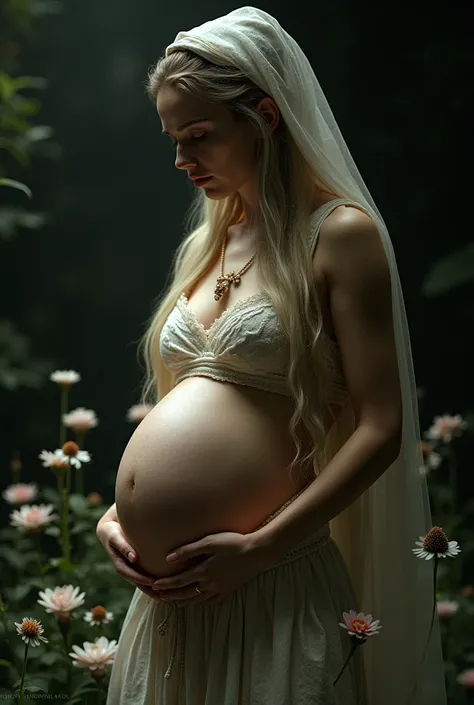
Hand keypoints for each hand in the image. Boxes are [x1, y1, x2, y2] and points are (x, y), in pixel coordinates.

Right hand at [96, 519, 168, 604]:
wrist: (109, 531)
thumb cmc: (112, 533)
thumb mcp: (115, 538)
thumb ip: (123, 547)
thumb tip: (133, 558)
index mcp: (120, 565)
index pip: (132, 575)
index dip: (142, 580)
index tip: (154, 583)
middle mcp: (127, 570)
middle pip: (140, 584)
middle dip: (152, 592)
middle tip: (166, 598)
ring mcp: (133, 570)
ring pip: (144, 584)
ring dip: (156, 591)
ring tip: (171, 597)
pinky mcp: (138, 567)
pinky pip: (147, 576)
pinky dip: (156, 583)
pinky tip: (169, 586)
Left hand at [151, 531, 274, 605]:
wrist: (258, 553)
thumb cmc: (234, 543)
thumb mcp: (210, 542)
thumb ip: (189, 550)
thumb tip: (168, 558)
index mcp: (203, 571)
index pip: (179, 581)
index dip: (166, 584)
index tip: (154, 585)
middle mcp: (210, 584)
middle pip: (185, 593)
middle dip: (171, 595)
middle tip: (159, 597)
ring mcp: (220, 589)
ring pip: (197, 600)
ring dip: (183, 601)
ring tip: (174, 602)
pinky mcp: (229, 590)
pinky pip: (211, 601)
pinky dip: (200, 602)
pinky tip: (198, 601)